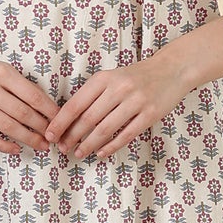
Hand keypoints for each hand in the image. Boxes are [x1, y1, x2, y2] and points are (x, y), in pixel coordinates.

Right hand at [0, 52, 59, 155]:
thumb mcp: (0, 70)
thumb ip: (20, 86)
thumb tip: (46, 108)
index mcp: (2, 72)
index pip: (33, 95)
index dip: (49, 111)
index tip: (60, 121)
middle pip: (22, 113)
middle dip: (42, 128)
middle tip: (53, 138)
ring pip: (7, 126)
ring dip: (28, 138)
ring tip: (41, 146)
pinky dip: (4, 145)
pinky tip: (16, 149)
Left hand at [46, 47, 195, 159]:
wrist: (172, 69)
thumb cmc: (135, 77)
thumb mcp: (111, 78)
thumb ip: (92, 96)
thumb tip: (68, 121)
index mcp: (104, 78)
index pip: (76, 104)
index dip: (60, 122)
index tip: (50, 135)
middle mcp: (118, 88)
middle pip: (88, 119)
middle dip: (72, 137)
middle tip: (62, 149)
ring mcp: (136, 101)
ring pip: (105, 129)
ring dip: (89, 145)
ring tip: (79, 153)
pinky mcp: (150, 114)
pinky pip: (126, 135)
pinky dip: (111, 146)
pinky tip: (101, 153)